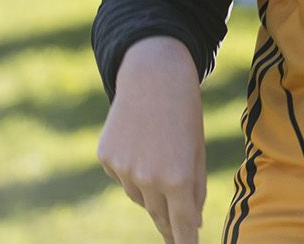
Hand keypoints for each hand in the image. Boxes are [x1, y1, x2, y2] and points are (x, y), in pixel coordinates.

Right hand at [97, 37, 207, 243]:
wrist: (154, 76)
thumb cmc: (184, 113)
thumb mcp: (197, 151)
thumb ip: (195, 189)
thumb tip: (191, 223)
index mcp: (177, 178)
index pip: (181, 225)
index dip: (183, 242)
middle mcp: (147, 178)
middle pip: (158, 214)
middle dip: (168, 219)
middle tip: (176, 226)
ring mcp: (123, 169)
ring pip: (138, 196)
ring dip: (149, 187)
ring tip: (159, 153)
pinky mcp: (106, 157)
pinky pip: (121, 176)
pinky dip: (131, 168)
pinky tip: (139, 142)